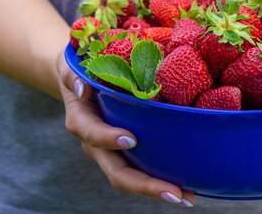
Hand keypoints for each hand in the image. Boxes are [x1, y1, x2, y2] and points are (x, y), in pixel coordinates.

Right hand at [56, 54, 194, 206]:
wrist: (80, 81)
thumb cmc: (80, 69)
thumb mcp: (71, 65)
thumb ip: (72, 74)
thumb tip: (81, 87)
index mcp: (82, 122)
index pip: (92, 134)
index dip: (108, 138)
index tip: (130, 139)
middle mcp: (97, 145)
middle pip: (118, 172)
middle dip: (145, 185)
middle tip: (174, 193)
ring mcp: (113, 153)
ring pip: (133, 179)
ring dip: (159, 189)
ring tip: (189, 196)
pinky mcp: (129, 153)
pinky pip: (145, 170)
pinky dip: (164, 179)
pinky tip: (190, 186)